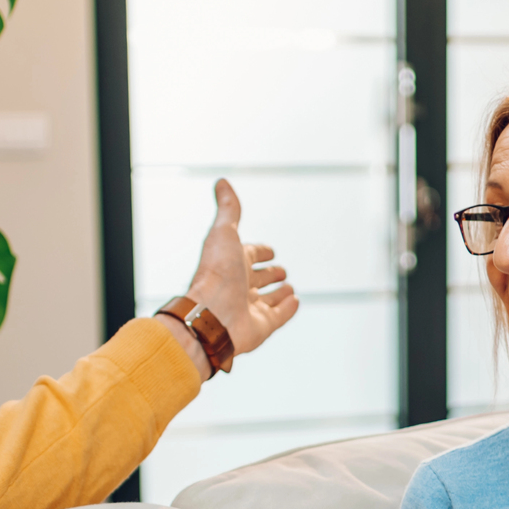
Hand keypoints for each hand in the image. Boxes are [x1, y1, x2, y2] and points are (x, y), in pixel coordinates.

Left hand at [184, 178, 298, 356]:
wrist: (213, 314)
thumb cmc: (216, 273)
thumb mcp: (224, 233)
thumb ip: (229, 209)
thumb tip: (222, 182)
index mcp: (231, 264)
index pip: (249, 255)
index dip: (259, 251)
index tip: (269, 250)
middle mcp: (240, 286)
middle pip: (258, 278)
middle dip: (270, 273)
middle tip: (280, 270)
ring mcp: (250, 308)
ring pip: (268, 299)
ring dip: (279, 293)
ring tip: (290, 287)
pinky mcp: (262, 326)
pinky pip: (278, 317)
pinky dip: (288, 309)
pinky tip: (295, 301)